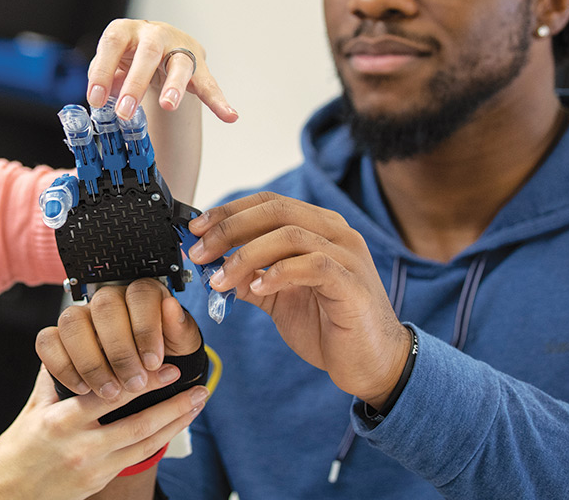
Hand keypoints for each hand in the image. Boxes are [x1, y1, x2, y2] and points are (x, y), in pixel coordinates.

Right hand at [0, 366, 207, 499]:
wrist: (5, 495)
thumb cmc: (14, 452)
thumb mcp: (30, 410)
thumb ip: (53, 379)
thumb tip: (63, 346)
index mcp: (61, 422)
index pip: (110, 396)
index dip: (142, 382)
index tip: (168, 369)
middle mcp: (81, 446)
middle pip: (138, 425)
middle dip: (172, 406)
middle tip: (197, 389)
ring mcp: (93, 468)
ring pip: (144, 444)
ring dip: (174, 424)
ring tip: (195, 406)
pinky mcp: (99, 481)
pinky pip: (136, 458)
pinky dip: (158, 442)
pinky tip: (173, 429)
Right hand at [36, 279, 202, 399]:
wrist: (143, 381)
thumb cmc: (163, 359)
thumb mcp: (181, 348)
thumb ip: (179, 330)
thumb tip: (171, 308)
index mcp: (141, 295)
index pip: (139, 293)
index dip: (146, 328)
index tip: (154, 362)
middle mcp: (108, 301)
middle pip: (105, 307)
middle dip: (121, 351)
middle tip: (134, 383)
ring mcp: (80, 317)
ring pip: (72, 322)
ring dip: (92, 362)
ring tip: (110, 392)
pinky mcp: (58, 338)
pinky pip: (47, 341)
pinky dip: (64, 367)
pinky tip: (84, 388)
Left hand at [87, 18, 235, 122]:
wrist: (160, 45)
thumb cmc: (130, 55)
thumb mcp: (112, 62)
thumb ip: (104, 77)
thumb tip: (99, 99)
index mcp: (127, 30)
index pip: (113, 43)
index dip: (103, 70)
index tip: (96, 99)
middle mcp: (155, 34)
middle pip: (148, 52)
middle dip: (136, 83)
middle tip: (124, 112)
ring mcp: (179, 47)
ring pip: (180, 64)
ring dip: (174, 86)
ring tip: (169, 106)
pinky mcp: (198, 64)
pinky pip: (208, 83)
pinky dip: (218, 100)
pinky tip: (228, 115)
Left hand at [189, 191, 410, 406]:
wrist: (372, 364)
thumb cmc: (328, 326)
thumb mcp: (278, 298)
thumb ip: (250, 277)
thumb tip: (211, 265)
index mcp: (318, 227)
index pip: (268, 203)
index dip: (229, 212)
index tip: (196, 230)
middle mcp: (336, 233)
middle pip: (276, 210)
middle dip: (230, 229)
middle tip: (200, 252)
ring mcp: (348, 255)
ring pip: (289, 235)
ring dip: (246, 254)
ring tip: (220, 278)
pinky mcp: (353, 284)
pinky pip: (312, 266)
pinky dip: (279, 273)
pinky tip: (257, 288)